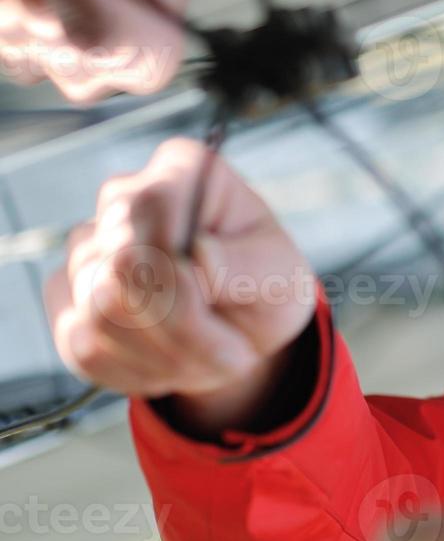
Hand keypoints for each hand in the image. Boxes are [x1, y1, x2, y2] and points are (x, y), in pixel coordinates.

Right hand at [45, 138, 316, 435]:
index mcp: (180, 169)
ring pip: (99, 314)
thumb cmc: (264, 282)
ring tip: (211, 358)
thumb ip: (244, 263)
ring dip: (166, 355)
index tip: (217, 302)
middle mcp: (122, 200)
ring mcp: (87, 249)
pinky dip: (136, 370)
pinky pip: (82, 346)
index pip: (148, 205)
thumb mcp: (280, 272)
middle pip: (119, 266)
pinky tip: (174, 364)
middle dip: (181, 326)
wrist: (241, 324)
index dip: (176, 266)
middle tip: (232, 355)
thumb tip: (198, 257)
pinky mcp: (67, 299)